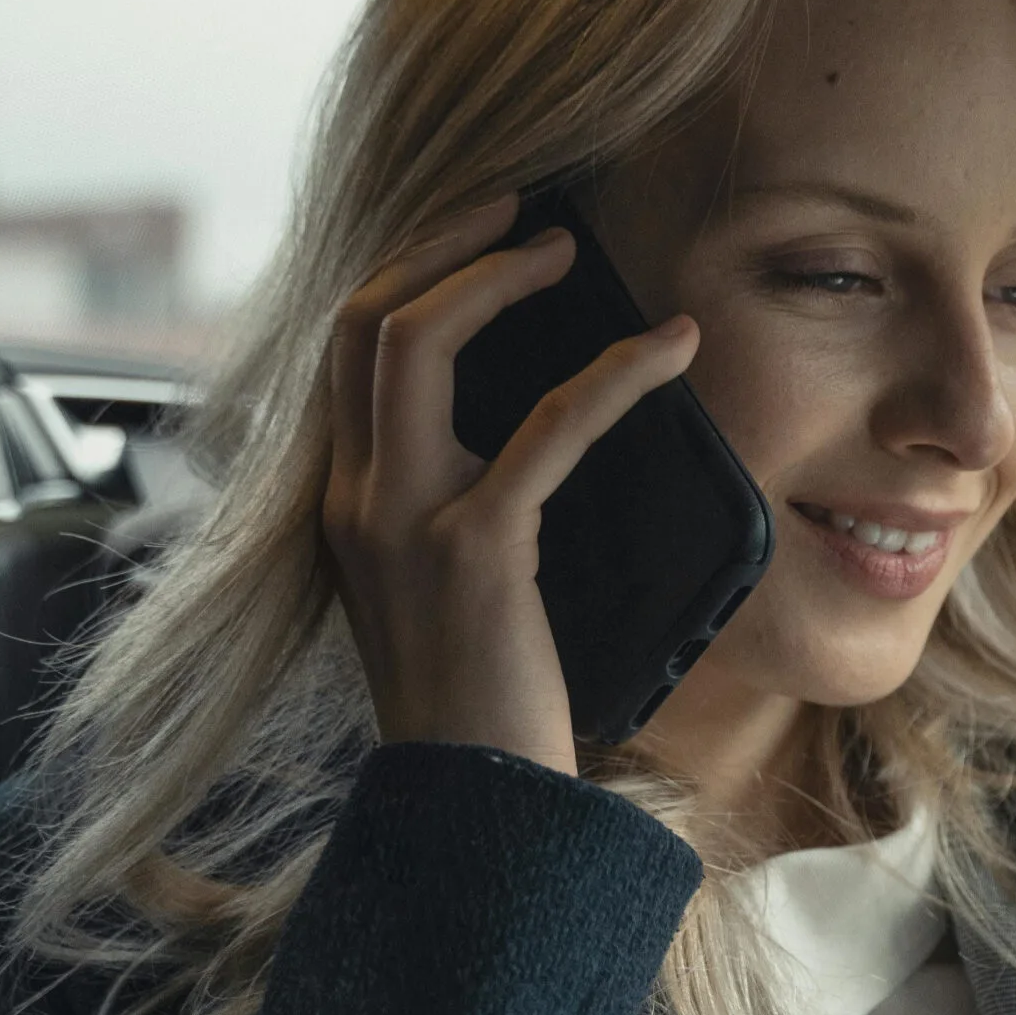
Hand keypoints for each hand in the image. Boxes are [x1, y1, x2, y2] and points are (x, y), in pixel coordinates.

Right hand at [322, 193, 698, 779]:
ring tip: (566, 245)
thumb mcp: (452, 594)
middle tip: (521, 205)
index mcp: (345, 505)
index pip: (349, 351)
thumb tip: (531, 441)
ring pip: (414, 342)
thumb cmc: (489, 709)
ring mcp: (402, 521)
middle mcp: (353, 500)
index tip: (480, 233)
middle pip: (363, 318)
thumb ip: (465, 511)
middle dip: (439, 239)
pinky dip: (614, 375)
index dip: (410, 272)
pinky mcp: (475, 551)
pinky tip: (670, 351)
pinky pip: (546, 427)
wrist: (479, 809)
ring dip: (494, 273)